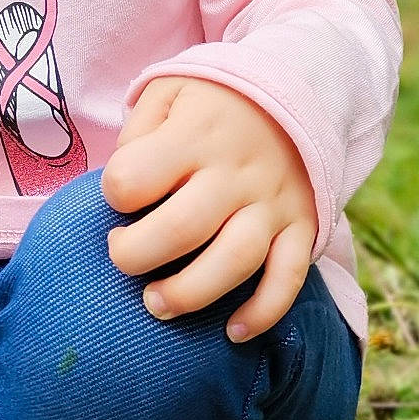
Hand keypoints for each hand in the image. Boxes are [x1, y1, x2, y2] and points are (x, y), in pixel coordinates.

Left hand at [100, 76, 316, 343]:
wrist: (301, 87)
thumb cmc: (215, 101)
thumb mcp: (169, 90)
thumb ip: (138, 132)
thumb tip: (121, 184)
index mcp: (194, 134)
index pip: (135, 177)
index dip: (115, 194)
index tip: (119, 198)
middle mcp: (235, 172)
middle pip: (181, 228)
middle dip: (136, 257)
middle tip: (124, 260)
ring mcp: (273, 202)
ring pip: (235, 260)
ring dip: (190, 294)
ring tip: (158, 303)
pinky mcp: (303, 225)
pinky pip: (290, 277)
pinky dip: (264, 312)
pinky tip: (233, 332)